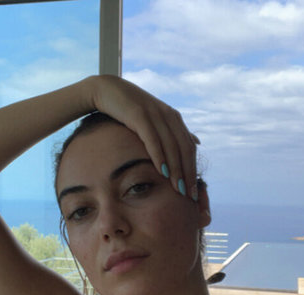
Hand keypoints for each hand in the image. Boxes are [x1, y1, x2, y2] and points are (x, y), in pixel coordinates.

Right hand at [89, 75, 198, 199]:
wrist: (106, 90)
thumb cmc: (130, 109)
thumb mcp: (156, 120)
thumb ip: (175, 132)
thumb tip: (196, 142)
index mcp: (174, 118)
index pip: (189, 148)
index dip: (193, 170)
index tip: (193, 191)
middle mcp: (168, 115)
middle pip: (184, 149)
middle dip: (187, 173)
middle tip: (188, 195)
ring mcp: (154, 114)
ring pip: (171, 146)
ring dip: (176, 169)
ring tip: (177, 189)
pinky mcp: (139, 114)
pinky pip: (152, 139)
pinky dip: (159, 155)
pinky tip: (162, 171)